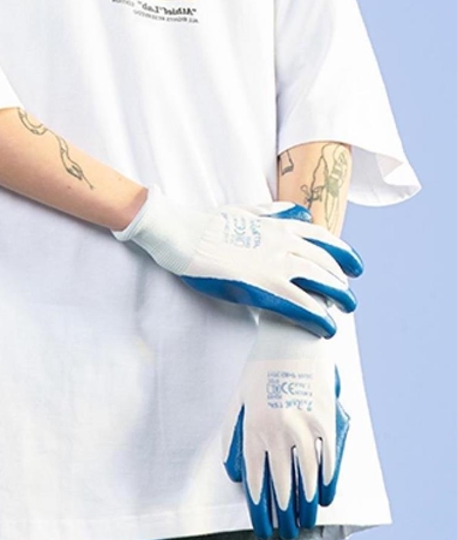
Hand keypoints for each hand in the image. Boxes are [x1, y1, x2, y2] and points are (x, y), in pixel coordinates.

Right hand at [111, 183, 362, 337]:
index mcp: (280, 225)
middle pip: (327, 263)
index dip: (344, 253)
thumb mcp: (246, 211)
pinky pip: (303, 306)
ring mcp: (277, 266)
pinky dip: (319, 318)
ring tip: (346, 311)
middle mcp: (285, 243)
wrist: (184, 235)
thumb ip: (274, 213)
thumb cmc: (208, 224)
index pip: (324, 238)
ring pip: (323, 283)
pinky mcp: (266, 288)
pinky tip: (326, 328)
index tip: (355, 266)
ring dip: (339, 299)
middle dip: (343, 281)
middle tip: (349, 297)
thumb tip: (297, 211)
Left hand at [220, 311, 349, 539]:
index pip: (255, 477)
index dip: (259, 505)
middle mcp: (278, 429)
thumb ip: (232, 434)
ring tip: (305, 521)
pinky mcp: (326, 417)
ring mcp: (304, 424)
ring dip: (306, 503)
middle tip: (284, 531)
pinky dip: (328, 479)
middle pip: (281, 483)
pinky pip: (328, 457)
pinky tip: (325, 495)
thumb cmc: (261, 366)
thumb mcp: (238, 396)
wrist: (292, 335)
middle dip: (282, 512)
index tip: (261, 525)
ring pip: (307, 475)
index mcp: (253, 425)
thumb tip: (234, 471)